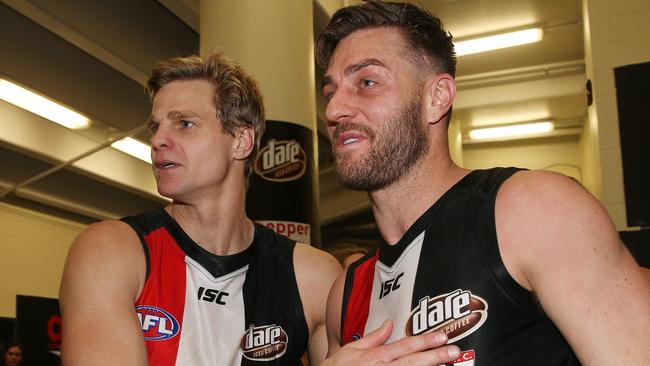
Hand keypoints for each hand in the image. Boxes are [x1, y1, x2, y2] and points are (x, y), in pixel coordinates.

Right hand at [323, 320, 459, 364]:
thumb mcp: (351, 349)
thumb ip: (373, 338)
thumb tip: (388, 325)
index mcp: (376, 356)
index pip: (405, 346)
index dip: (425, 341)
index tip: (441, 336)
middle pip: (414, 362)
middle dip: (435, 356)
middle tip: (453, 351)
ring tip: (448, 365)